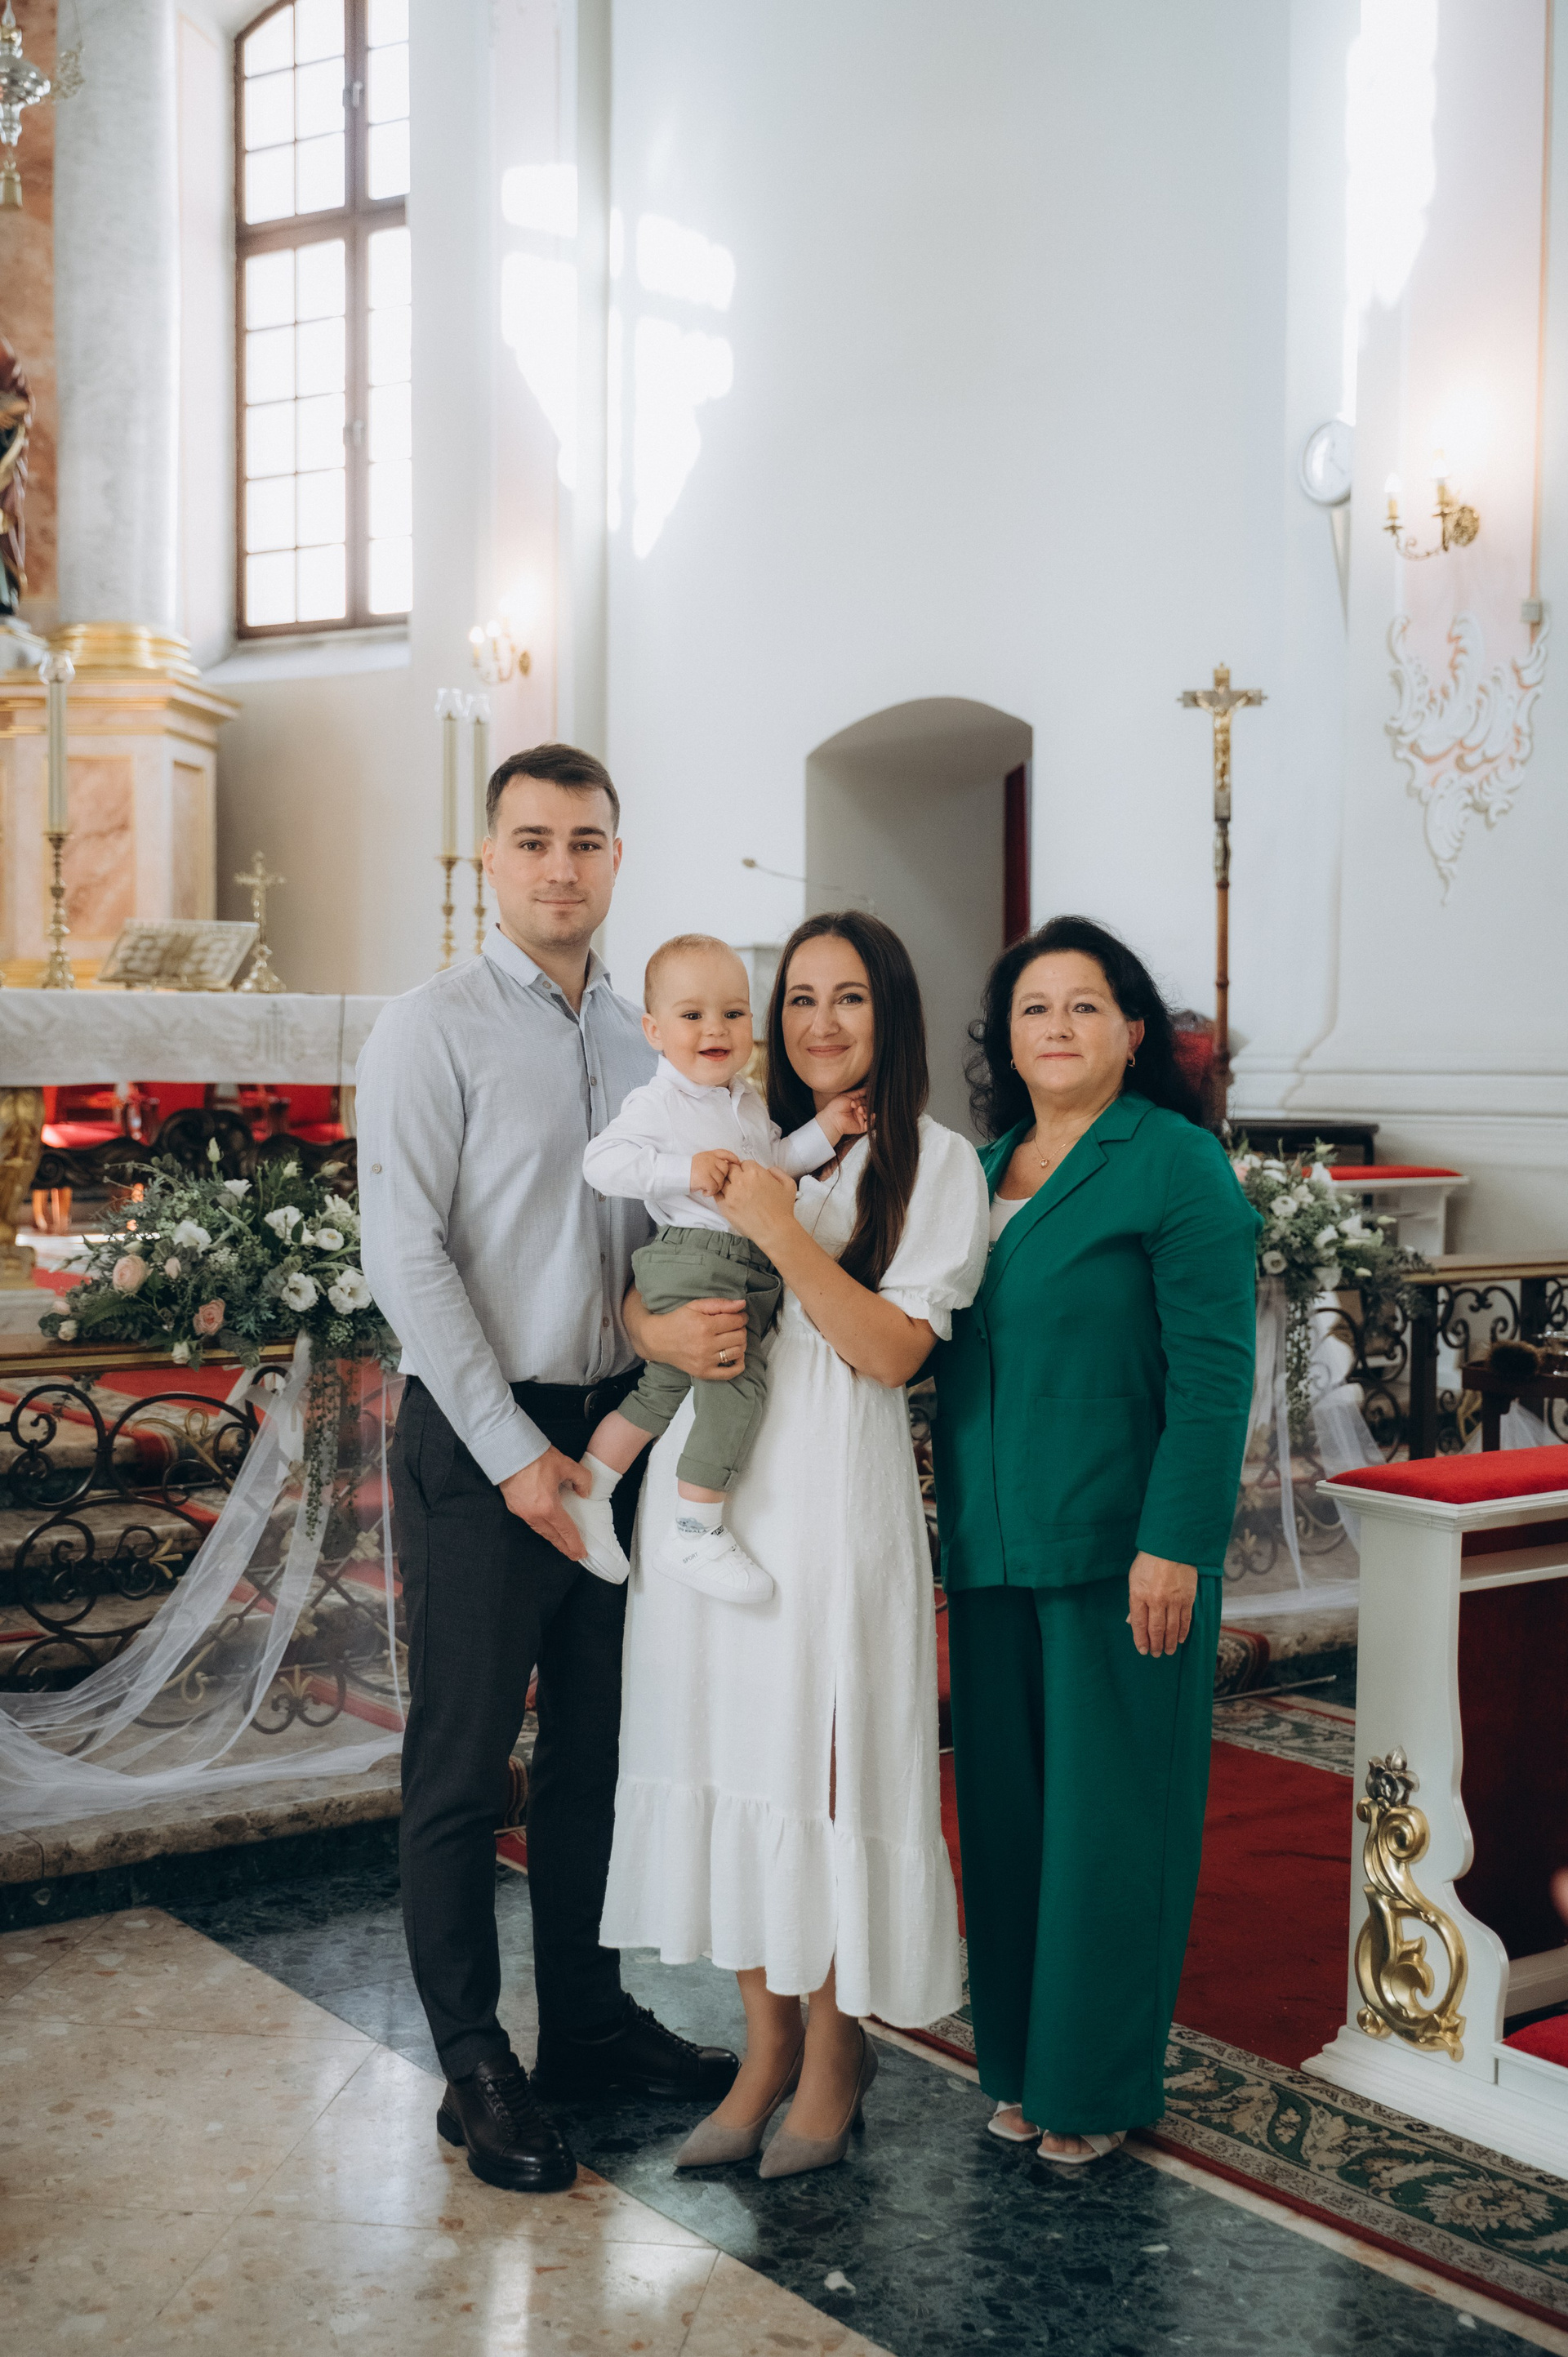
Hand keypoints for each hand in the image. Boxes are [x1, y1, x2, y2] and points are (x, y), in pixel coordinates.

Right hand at [499, 1446, 589, 1559]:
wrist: (508, 1451)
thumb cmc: (536, 1457)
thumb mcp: (566, 1465)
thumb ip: (582, 1479)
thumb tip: (584, 1492)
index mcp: (548, 1507)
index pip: (565, 1530)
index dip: (575, 1543)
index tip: (581, 1553)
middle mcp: (534, 1514)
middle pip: (552, 1536)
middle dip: (564, 1546)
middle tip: (573, 1555)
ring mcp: (522, 1512)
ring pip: (540, 1530)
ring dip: (552, 1538)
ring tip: (561, 1543)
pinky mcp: (513, 1506)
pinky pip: (531, 1522)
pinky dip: (541, 1528)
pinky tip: (545, 1526)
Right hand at [629, 1292, 748, 1380]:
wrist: (658, 1340)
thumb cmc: (678, 1321)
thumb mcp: (696, 1306)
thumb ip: (720, 1304)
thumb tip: (742, 1304)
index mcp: (704, 1326)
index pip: (736, 1321)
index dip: (741, 1317)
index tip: (739, 1316)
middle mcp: (706, 1345)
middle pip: (739, 1337)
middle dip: (741, 1329)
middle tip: (734, 1327)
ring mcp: (705, 1361)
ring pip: (738, 1352)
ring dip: (740, 1344)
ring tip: (732, 1338)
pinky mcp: (704, 1373)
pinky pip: (730, 1373)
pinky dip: (739, 1364)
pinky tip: (735, 1355)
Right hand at [690, 1148, 741, 1196]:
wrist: (675, 1174)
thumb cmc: (687, 1170)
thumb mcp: (701, 1161)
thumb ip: (712, 1162)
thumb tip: (725, 1169)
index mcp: (709, 1154)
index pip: (725, 1153)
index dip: (733, 1158)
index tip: (737, 1163)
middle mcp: (710, 1159)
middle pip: (726, 1169)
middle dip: (722, 1178)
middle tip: (713, 1183)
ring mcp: (708, 1168)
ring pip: (721, 1180)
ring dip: (715, 1187)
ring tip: (707, 1188)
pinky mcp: (705, 1178)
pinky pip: (714, 1188)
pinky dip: (710, 1192)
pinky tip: (704, 1191)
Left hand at [713, 1158, 796, 1246]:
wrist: (775, 1230)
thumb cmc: (782, 1210)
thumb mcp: (788, 1184)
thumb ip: (777, 1171)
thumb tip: (767, 1170)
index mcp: (756, 1173)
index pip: (745, 1162)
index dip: (747, 1169)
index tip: (749, 1175)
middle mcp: (741, 1181)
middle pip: (731, 1169)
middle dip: (736, 1173)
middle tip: (741, 1182)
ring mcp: (731, 1194)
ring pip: (722, 1180)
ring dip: (728, 1183)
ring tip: (735, 1190)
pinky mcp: (725, 1206)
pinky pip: (717, 1194)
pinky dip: (720, 1193)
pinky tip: (728, 1197)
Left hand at [818, 1089, 868, 1144]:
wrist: (832, 1118)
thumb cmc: (837, 1106)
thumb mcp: (847, 1096)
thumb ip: (858, 1092)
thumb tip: (867, 1087)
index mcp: (855, 1104)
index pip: (864, 1100)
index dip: (861, 1100)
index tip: (853, 1101)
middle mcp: (858, 1111)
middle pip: (868, 1106)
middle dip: (863, 1105)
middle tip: (854, 1106)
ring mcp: (860, 1119)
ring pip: (870, 1114)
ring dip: (867, 1111)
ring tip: (860, 1110)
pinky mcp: (862, 1127)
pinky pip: (870, 1124)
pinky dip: (872, 1119)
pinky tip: (870, 1116)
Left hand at [1127, 1552, 1196, 1657]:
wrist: (1171, 1546)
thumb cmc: (1149, 1561)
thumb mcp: (1134, 1579)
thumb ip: (1135, 1601)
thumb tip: (1133, 1621)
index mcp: (1139, 1595)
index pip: (1139, 1624)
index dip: (1140, 1639)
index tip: (1142, 1650)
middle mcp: (1156, 1600)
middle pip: (1155, 1629)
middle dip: (1155, 1644)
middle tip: (1156, 1654)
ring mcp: (1173, 1600)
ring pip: (1171, 1628)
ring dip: (1169, 1642)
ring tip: (1168, 1651)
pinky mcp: (1187, 1598)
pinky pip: (1186, 1620)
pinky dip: (1183, 1632)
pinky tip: (1180, 1639)